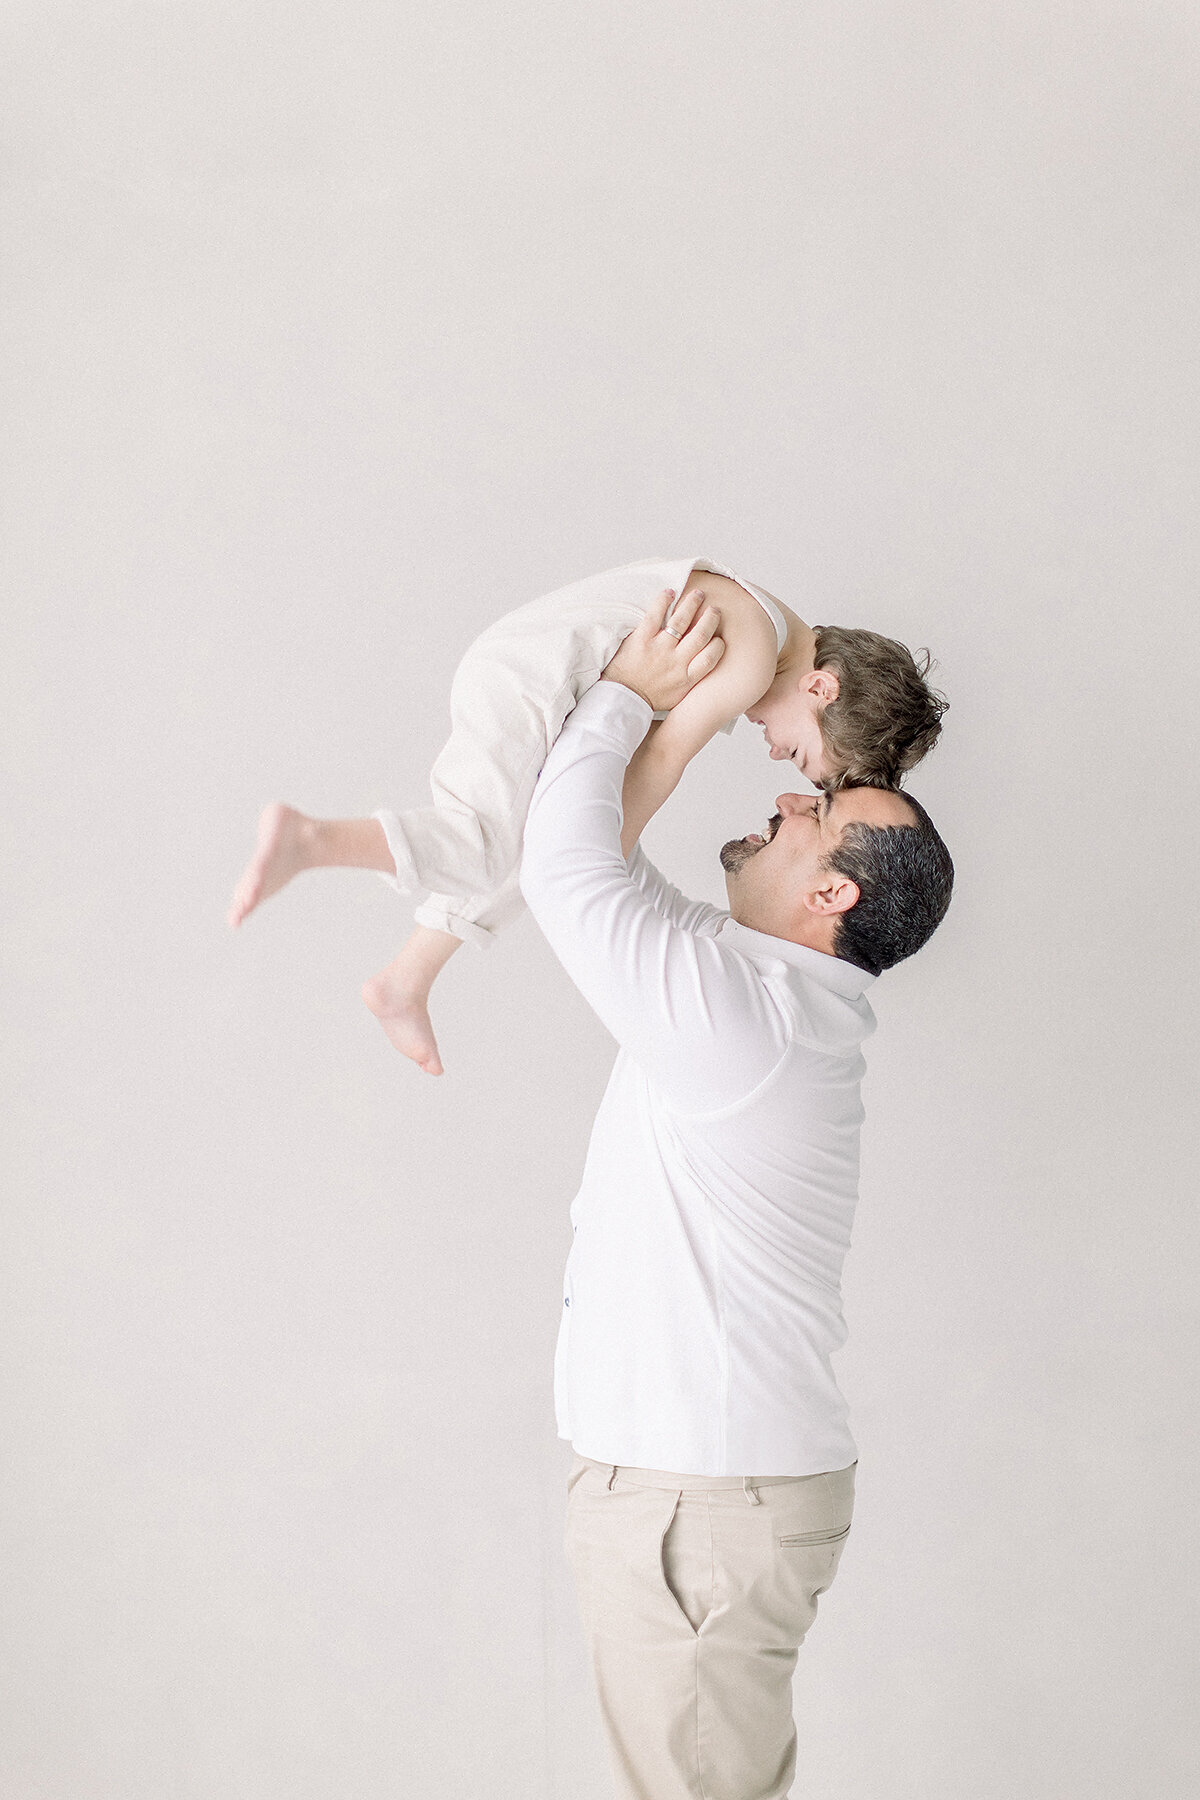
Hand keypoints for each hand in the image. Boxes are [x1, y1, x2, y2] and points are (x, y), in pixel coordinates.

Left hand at [600, 587, 724, 712]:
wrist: (622, 699)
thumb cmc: (649, 698)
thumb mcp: (677, 697)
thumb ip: (691, 681)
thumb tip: (705, 665)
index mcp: (687, 678)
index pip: (712, 656)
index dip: (718, 644)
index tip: (717, 638)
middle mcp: (677, 662)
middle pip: (701, 634)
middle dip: (710, 618)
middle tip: (713, 610)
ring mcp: (659, 649)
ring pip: (682, 620)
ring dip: (692, 604)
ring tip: (698, 595)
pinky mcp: (642, 639)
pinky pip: (656, 615)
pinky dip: (664, 601)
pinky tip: (670, 593)